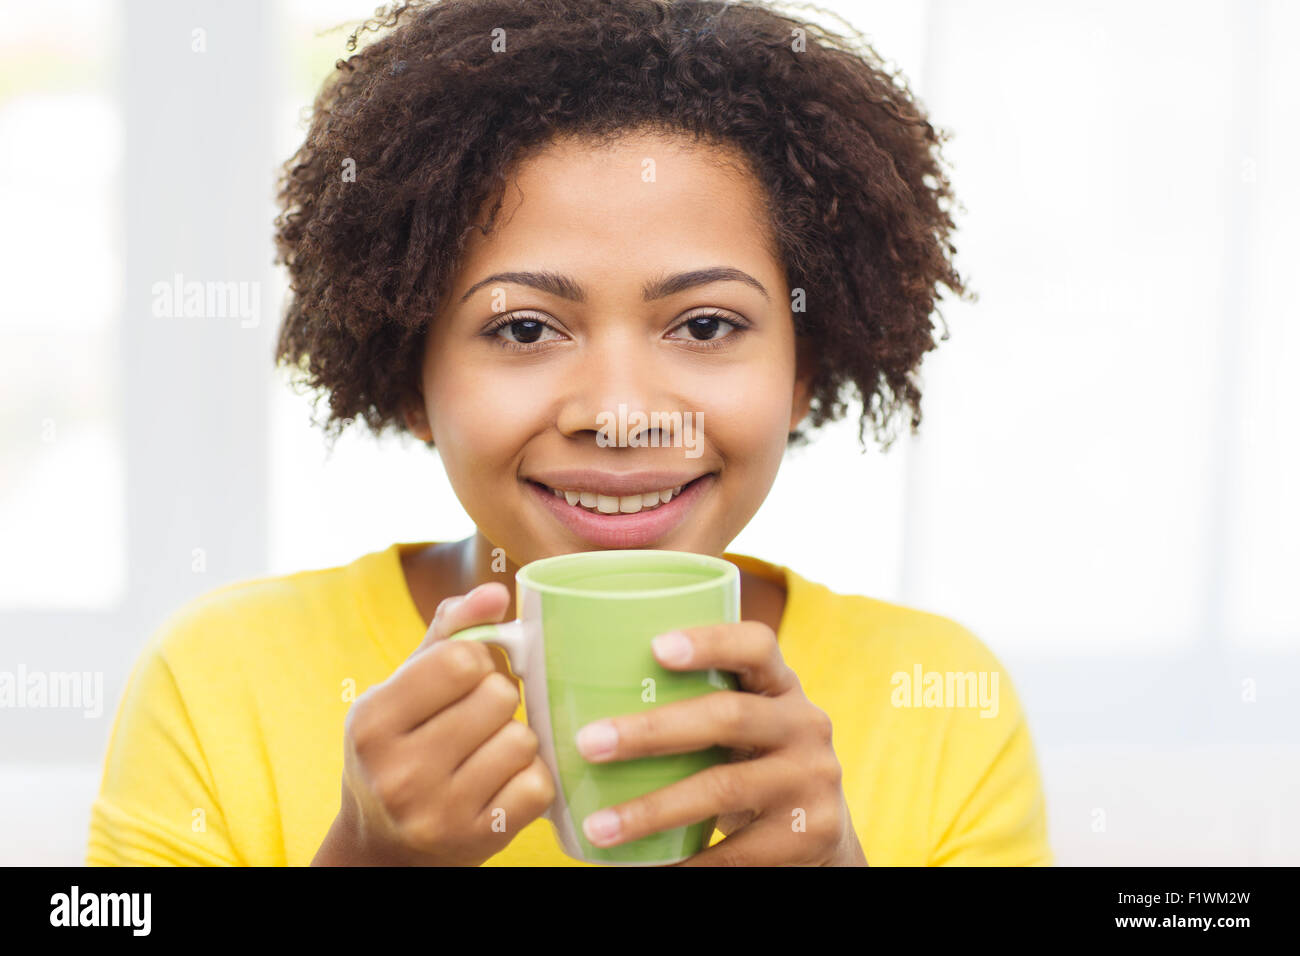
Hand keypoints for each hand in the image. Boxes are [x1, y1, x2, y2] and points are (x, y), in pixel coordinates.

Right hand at [314, 583, 554, 865]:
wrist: (384, 848)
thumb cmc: (401, 747)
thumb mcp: (404, 688)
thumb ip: (449, 632)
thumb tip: (497, 590)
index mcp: (373, 720)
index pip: (461, 659)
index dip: (478, 661)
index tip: (466, 679)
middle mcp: (399, 771)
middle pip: (498, 696)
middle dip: (497, 699)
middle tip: (478, 718)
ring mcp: (438, 813)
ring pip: (522, 740)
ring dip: (516, 738)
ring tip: (488, 750)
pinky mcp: (477, 841)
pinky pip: (537, 784)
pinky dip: (529, 778)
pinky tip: (501, 782)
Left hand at [572, 621, 867, 865]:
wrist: (822, 836)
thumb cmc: (749, 762)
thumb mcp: (740, 724)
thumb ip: (689, 700)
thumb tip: (562, 682)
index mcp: (780, 684)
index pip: (757, 645)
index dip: (710, 641)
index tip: (654, 647)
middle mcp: (805, 723)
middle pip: (729, 716)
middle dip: (652, 730)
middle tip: (588, 742)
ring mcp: (812, 780)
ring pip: (723, 789)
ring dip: (652, 809)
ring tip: (597, 826)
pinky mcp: (810, 833)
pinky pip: (735, 853)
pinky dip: (684, 864)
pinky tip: (642, 869)